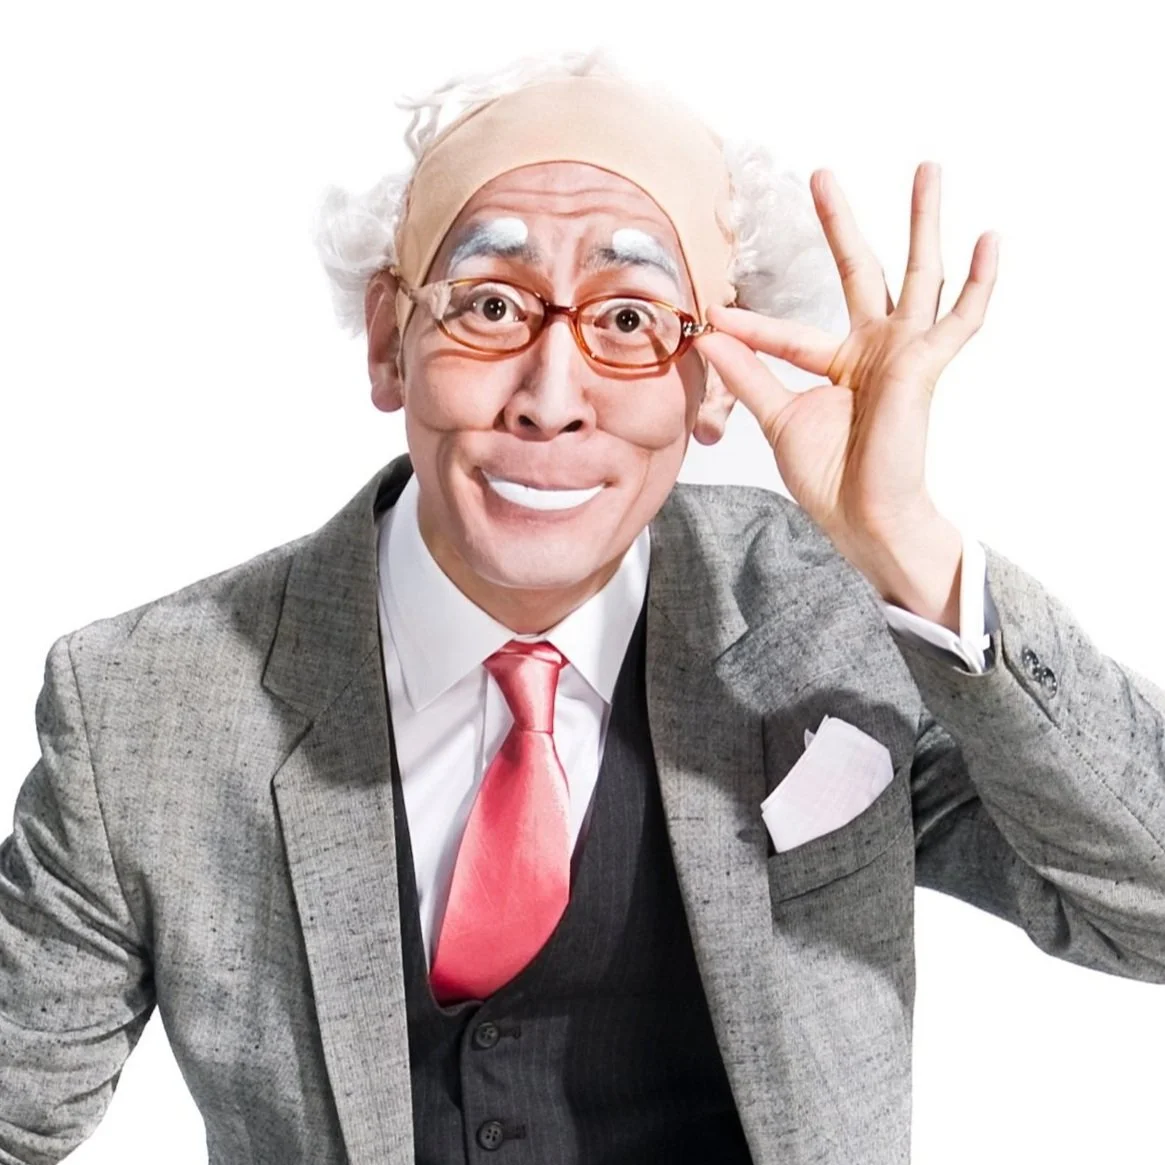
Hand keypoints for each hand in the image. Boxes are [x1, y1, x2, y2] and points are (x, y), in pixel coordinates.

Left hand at [694, 162, 998, 624]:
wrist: (863, 517)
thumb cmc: (830, 478)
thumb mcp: (779, 419)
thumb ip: (750, 375)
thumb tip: (711, 338)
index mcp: (838, 365)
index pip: (789, 332)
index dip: (752, 327)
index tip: (716, 316)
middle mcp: (874, 350)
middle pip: (858, 272)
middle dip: (841, 224)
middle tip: (821, 175)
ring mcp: (903, 353)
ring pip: (918, 274)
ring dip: (923, 221)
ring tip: (927, 169)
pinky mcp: (926, 364)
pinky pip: (962, 318)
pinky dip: (979, 282)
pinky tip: (990, 240)